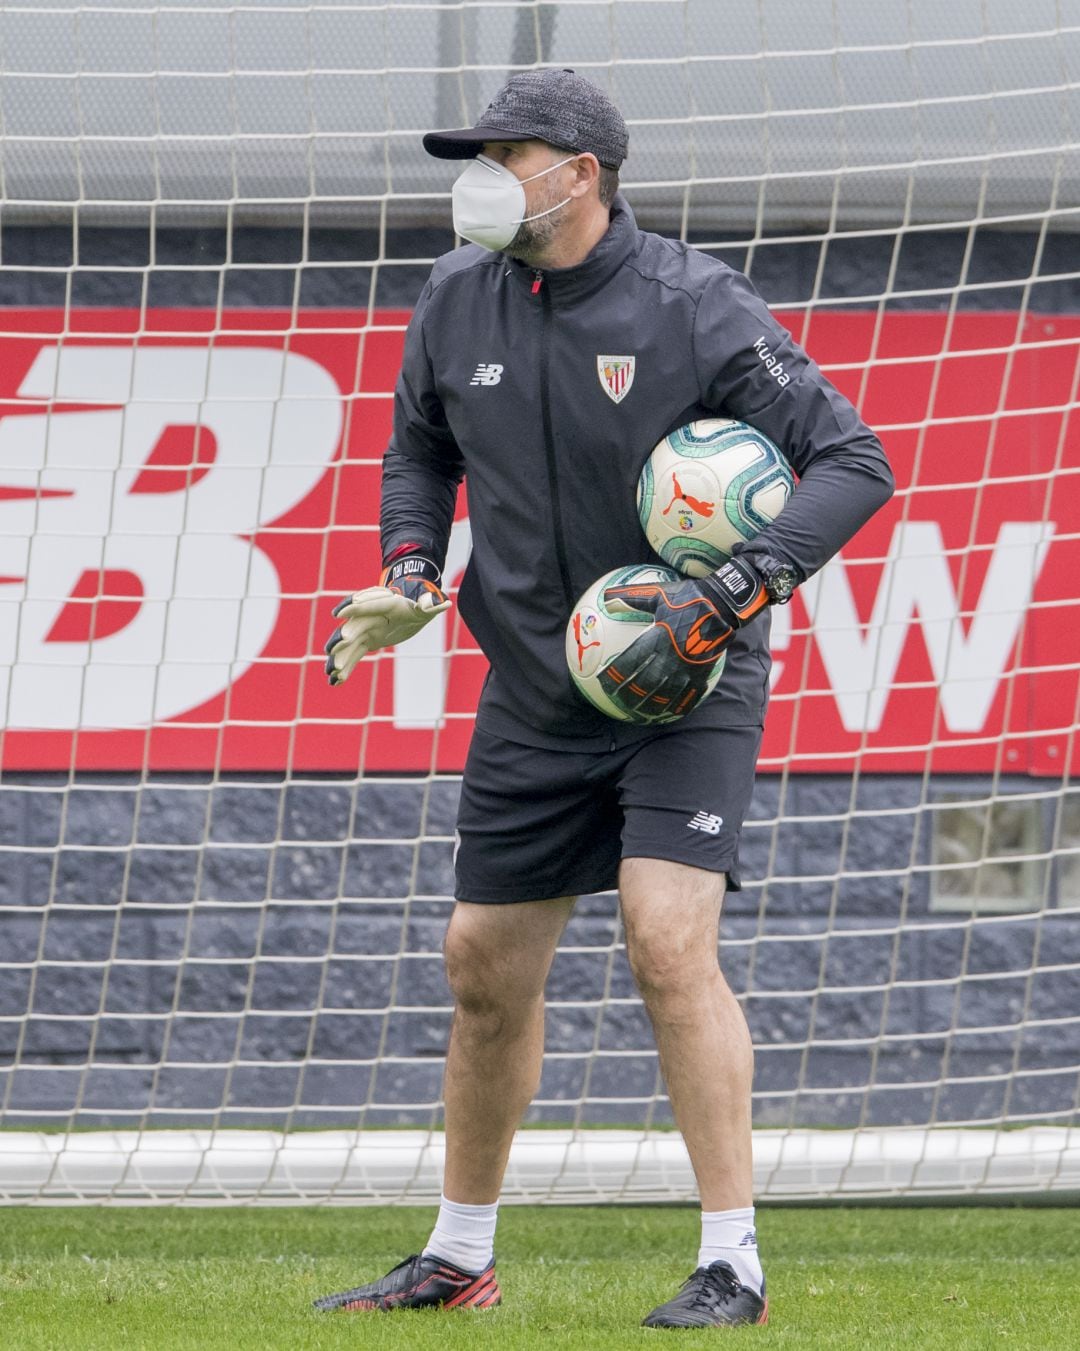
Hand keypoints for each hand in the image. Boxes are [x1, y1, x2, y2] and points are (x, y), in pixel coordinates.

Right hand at [324, 556, 450, 685]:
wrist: (408, 611)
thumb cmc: (417, 607)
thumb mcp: (425, 608)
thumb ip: (430, 606)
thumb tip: (444, 604)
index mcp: (384, 603)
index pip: (368, 604)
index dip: (353, 608)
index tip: (338, 614)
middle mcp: (369, 615)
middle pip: (352, 626)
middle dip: (341, 639)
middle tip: (331, 651)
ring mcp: (364, 629)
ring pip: (348, 644)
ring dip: (338, 657)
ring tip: (330, 672)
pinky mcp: (364, 641)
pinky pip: (352, 655)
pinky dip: (345, 667)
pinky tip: (335, 681)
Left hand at [596, 558, 766, 722]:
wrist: (723, 605)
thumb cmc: (688, 597)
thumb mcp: (657, 594)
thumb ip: (630, 598)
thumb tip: (604, 597)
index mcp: (656, 639)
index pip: (630, 662)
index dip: (614, 675)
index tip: (603, 682)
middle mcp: (669, 657)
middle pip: (644, 684)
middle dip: (629, 695)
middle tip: (618, 702)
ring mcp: (686, 668)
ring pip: (665, 694)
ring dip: (650, 705)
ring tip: (641, 713)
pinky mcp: (702, 672)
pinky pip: (690, 695)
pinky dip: (679, 706)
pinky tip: (672, 713)